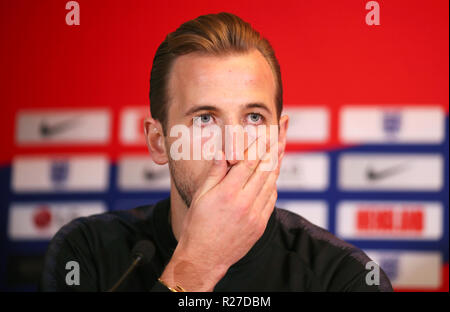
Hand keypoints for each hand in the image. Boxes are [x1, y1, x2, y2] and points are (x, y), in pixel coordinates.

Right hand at [159, 134, 283, 290]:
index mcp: (228, 193)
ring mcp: (255, 215)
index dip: (258, 146)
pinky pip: (271, 200)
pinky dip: (273, 186)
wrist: (204, 258)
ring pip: (271, 184)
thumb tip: (223, 153)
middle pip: (264, 170)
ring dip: (276, 166)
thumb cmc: (197, 227)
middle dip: (273, 150)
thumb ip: (214, 173)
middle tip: (279, 137)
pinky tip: (272, 178)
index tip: (265, 134)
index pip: (248, 162)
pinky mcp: (260, 225)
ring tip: (279, 152)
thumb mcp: (200, 196)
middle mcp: (245, 203)